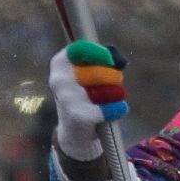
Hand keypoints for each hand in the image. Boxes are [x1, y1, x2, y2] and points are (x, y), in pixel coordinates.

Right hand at [49, 39, 127, 163]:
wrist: (74, 131)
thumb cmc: (84, 96)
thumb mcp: (88, 73)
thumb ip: (102, 60)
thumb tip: (120, 60)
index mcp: (60, 63)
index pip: (81, 49)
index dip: (100, 53)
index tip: (113, 61)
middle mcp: (58, 78)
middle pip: (98, 72)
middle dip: (114, 77)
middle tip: (117, 82)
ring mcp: (66, 97)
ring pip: (104, 89)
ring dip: (117, 93)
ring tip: (115, 97)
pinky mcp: (76, 115)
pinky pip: (105, 109)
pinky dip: (117, 109)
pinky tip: (121, 108)